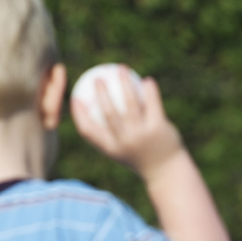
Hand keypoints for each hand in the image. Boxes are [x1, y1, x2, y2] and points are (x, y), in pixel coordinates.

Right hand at [71, 66, 182, 181]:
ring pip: (130, 103)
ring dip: (124, 82)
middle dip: (101, 93)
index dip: (78, 114)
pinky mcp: (158, 128)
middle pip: (109, 113)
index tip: (75, 98)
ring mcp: (141, 134)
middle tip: (97, 78)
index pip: (88, 131)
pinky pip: (151, 102)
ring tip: (121, 69)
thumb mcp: (123, 150)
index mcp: (111, 148)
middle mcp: (124, 142)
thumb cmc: (141, 157)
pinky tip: (147, 80)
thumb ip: (110, 133)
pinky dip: (149, 89)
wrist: (167, 171)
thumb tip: (95, 109)